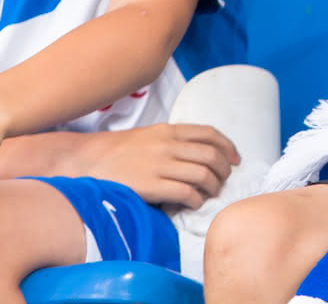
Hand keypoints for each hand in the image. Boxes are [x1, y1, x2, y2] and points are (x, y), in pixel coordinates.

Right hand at [72, 125, 239, 208]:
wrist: (85, 161)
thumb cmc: (117, 151)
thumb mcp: (149, 135)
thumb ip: (173, 140)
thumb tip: (200, 155)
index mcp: (169, 130)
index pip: (210, 134)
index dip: (228, 147)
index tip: (235, 160)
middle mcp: (168, 145)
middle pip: (211, 156)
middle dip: (224, 170)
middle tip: (223, 181)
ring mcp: (159, 165)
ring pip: (203, 175)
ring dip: (213, 187)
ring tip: (210, 194)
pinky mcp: (150, 186)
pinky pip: (186, 193)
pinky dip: (195, 200)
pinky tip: (193, 203)